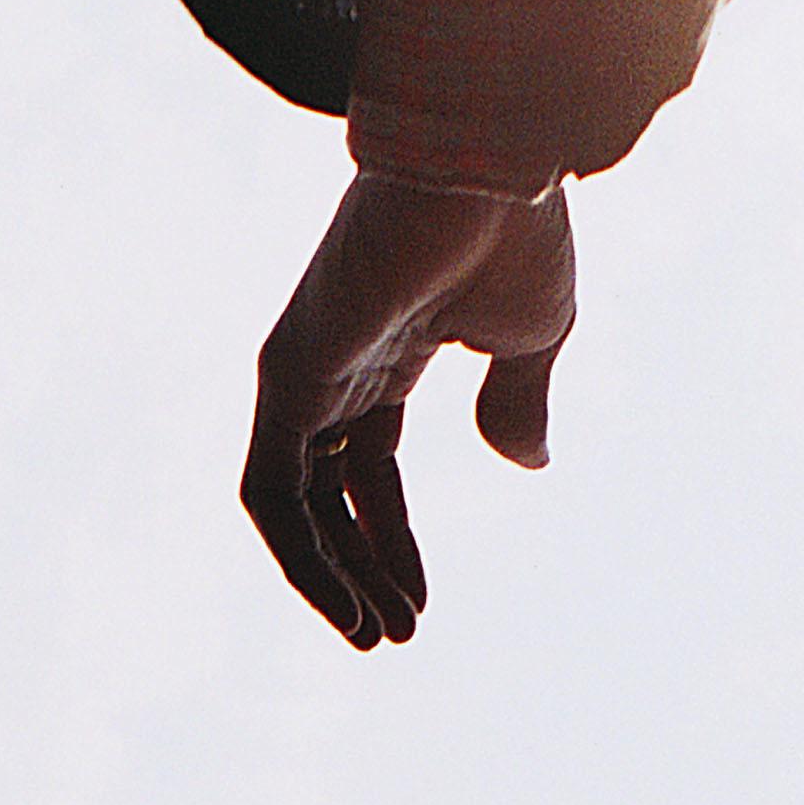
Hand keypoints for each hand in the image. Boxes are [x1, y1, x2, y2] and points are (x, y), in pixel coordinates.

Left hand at [245, 170, 574, 644]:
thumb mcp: (532, 339)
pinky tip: (345, 602)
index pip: (367, 469)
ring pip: (295, 504)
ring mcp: (303, 368)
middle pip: (328, 495)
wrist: (493, 166)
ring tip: (376, 638)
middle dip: (361, 572)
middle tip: (394, 638)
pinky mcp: (286, 374)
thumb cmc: (518, 230)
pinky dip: (302, 555)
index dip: (393, 542)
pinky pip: (271, 491)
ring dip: (331, 579)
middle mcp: (334, 364)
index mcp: (387, 352)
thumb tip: (527, 464)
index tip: (422, 605)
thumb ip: (516, 403)